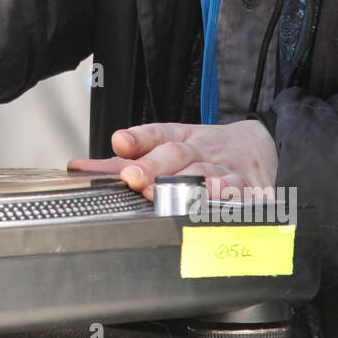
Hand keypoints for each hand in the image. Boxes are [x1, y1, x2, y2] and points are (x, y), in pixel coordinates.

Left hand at [68, 120, 276, 201]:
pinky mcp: (247, 189)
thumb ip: (122, 161)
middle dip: (153, 165)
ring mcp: (225, 169)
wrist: (259, 146)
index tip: (119, 142)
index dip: (138, 138)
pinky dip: (225, 199)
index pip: (157, 133)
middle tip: (132, 177)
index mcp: (180, 138)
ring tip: (160, 194)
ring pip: (204, 174)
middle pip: (177, 154)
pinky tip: (210, 204)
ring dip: (182, 185)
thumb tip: (78, 167)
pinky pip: (237, 195)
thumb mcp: (165, 147)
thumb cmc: (203, 151)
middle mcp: (201, 150)